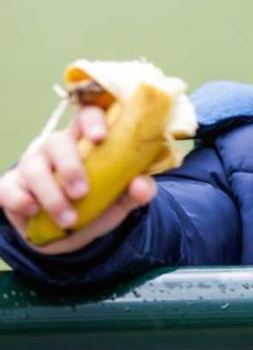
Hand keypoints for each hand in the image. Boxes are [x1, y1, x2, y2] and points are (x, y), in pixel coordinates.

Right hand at [0, 106, 155, 254]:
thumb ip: (137, 191)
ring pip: (33, 167)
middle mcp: (56, 147)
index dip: (92, 121)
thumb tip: (142, 186)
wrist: (69, 232)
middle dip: (70, 166)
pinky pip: (8, 188)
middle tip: (82, 192)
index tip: (101, 136)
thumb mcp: (122, 199)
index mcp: (86, 141)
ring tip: (69, 220)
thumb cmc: (98, 202)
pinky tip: (33, 210)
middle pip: (58, 142)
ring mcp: (31, 165)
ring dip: (51, 194)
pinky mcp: (11, 186)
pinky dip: (19, 199)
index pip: (87, 116)